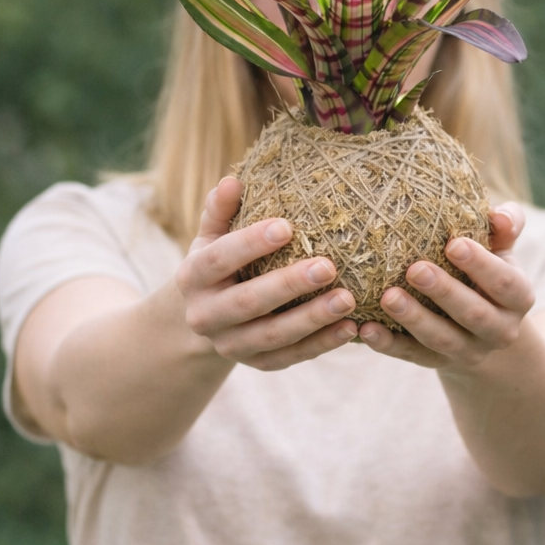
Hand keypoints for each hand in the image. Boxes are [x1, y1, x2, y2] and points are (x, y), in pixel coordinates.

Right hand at [175, 177, 358, 369]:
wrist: (202, 321)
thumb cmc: (218, 265)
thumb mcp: (211, 238)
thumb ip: (221, 212)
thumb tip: (233, 181)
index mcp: (193, 277)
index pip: (220, 259)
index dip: (251, 243)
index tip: (287, 226)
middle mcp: (206, 315)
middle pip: (249, 301)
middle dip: (289, 285)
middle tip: (328, 266)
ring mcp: (231, 345)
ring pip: (273, 335)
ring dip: (313, 319)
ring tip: (348, 299)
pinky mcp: (257, 364)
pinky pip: (291, 356)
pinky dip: (322, 344)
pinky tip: (351, 328)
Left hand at [359, 204, 535, 369]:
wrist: (483, 329)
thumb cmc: (487, 271)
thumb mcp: (502, 250)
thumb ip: (506, 227)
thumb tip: (500, 216)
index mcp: (519, 298)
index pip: (505, 283)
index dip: (481, 264)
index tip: (453, 244)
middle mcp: (501, 330)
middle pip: (474, 314)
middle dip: (444, 292)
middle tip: (414, 269)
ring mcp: (469, 351)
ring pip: (442, 340)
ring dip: (414, 319)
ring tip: (388, 297)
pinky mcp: (438, 362)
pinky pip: (413, 356)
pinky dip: (389, 344)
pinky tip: (366, 329)